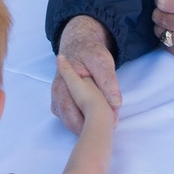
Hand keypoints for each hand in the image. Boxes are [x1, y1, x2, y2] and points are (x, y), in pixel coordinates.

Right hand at [51, 16, 119, 133]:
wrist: (78, 45)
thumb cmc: (90, 52)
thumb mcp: (102, 61)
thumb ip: (108, 81)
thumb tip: (115, 104)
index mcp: (64, 84)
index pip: (73, 113)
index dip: (91, 123)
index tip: (111, 124)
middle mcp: (57, 94)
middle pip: (72, 122)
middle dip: (91, 128)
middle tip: (112, 126)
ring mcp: (57, 101)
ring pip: (71, 123)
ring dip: (87, 126)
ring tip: (106, 123)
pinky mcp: (61, 105)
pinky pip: (71, 120)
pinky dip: (84, 122)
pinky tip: (95, 118)